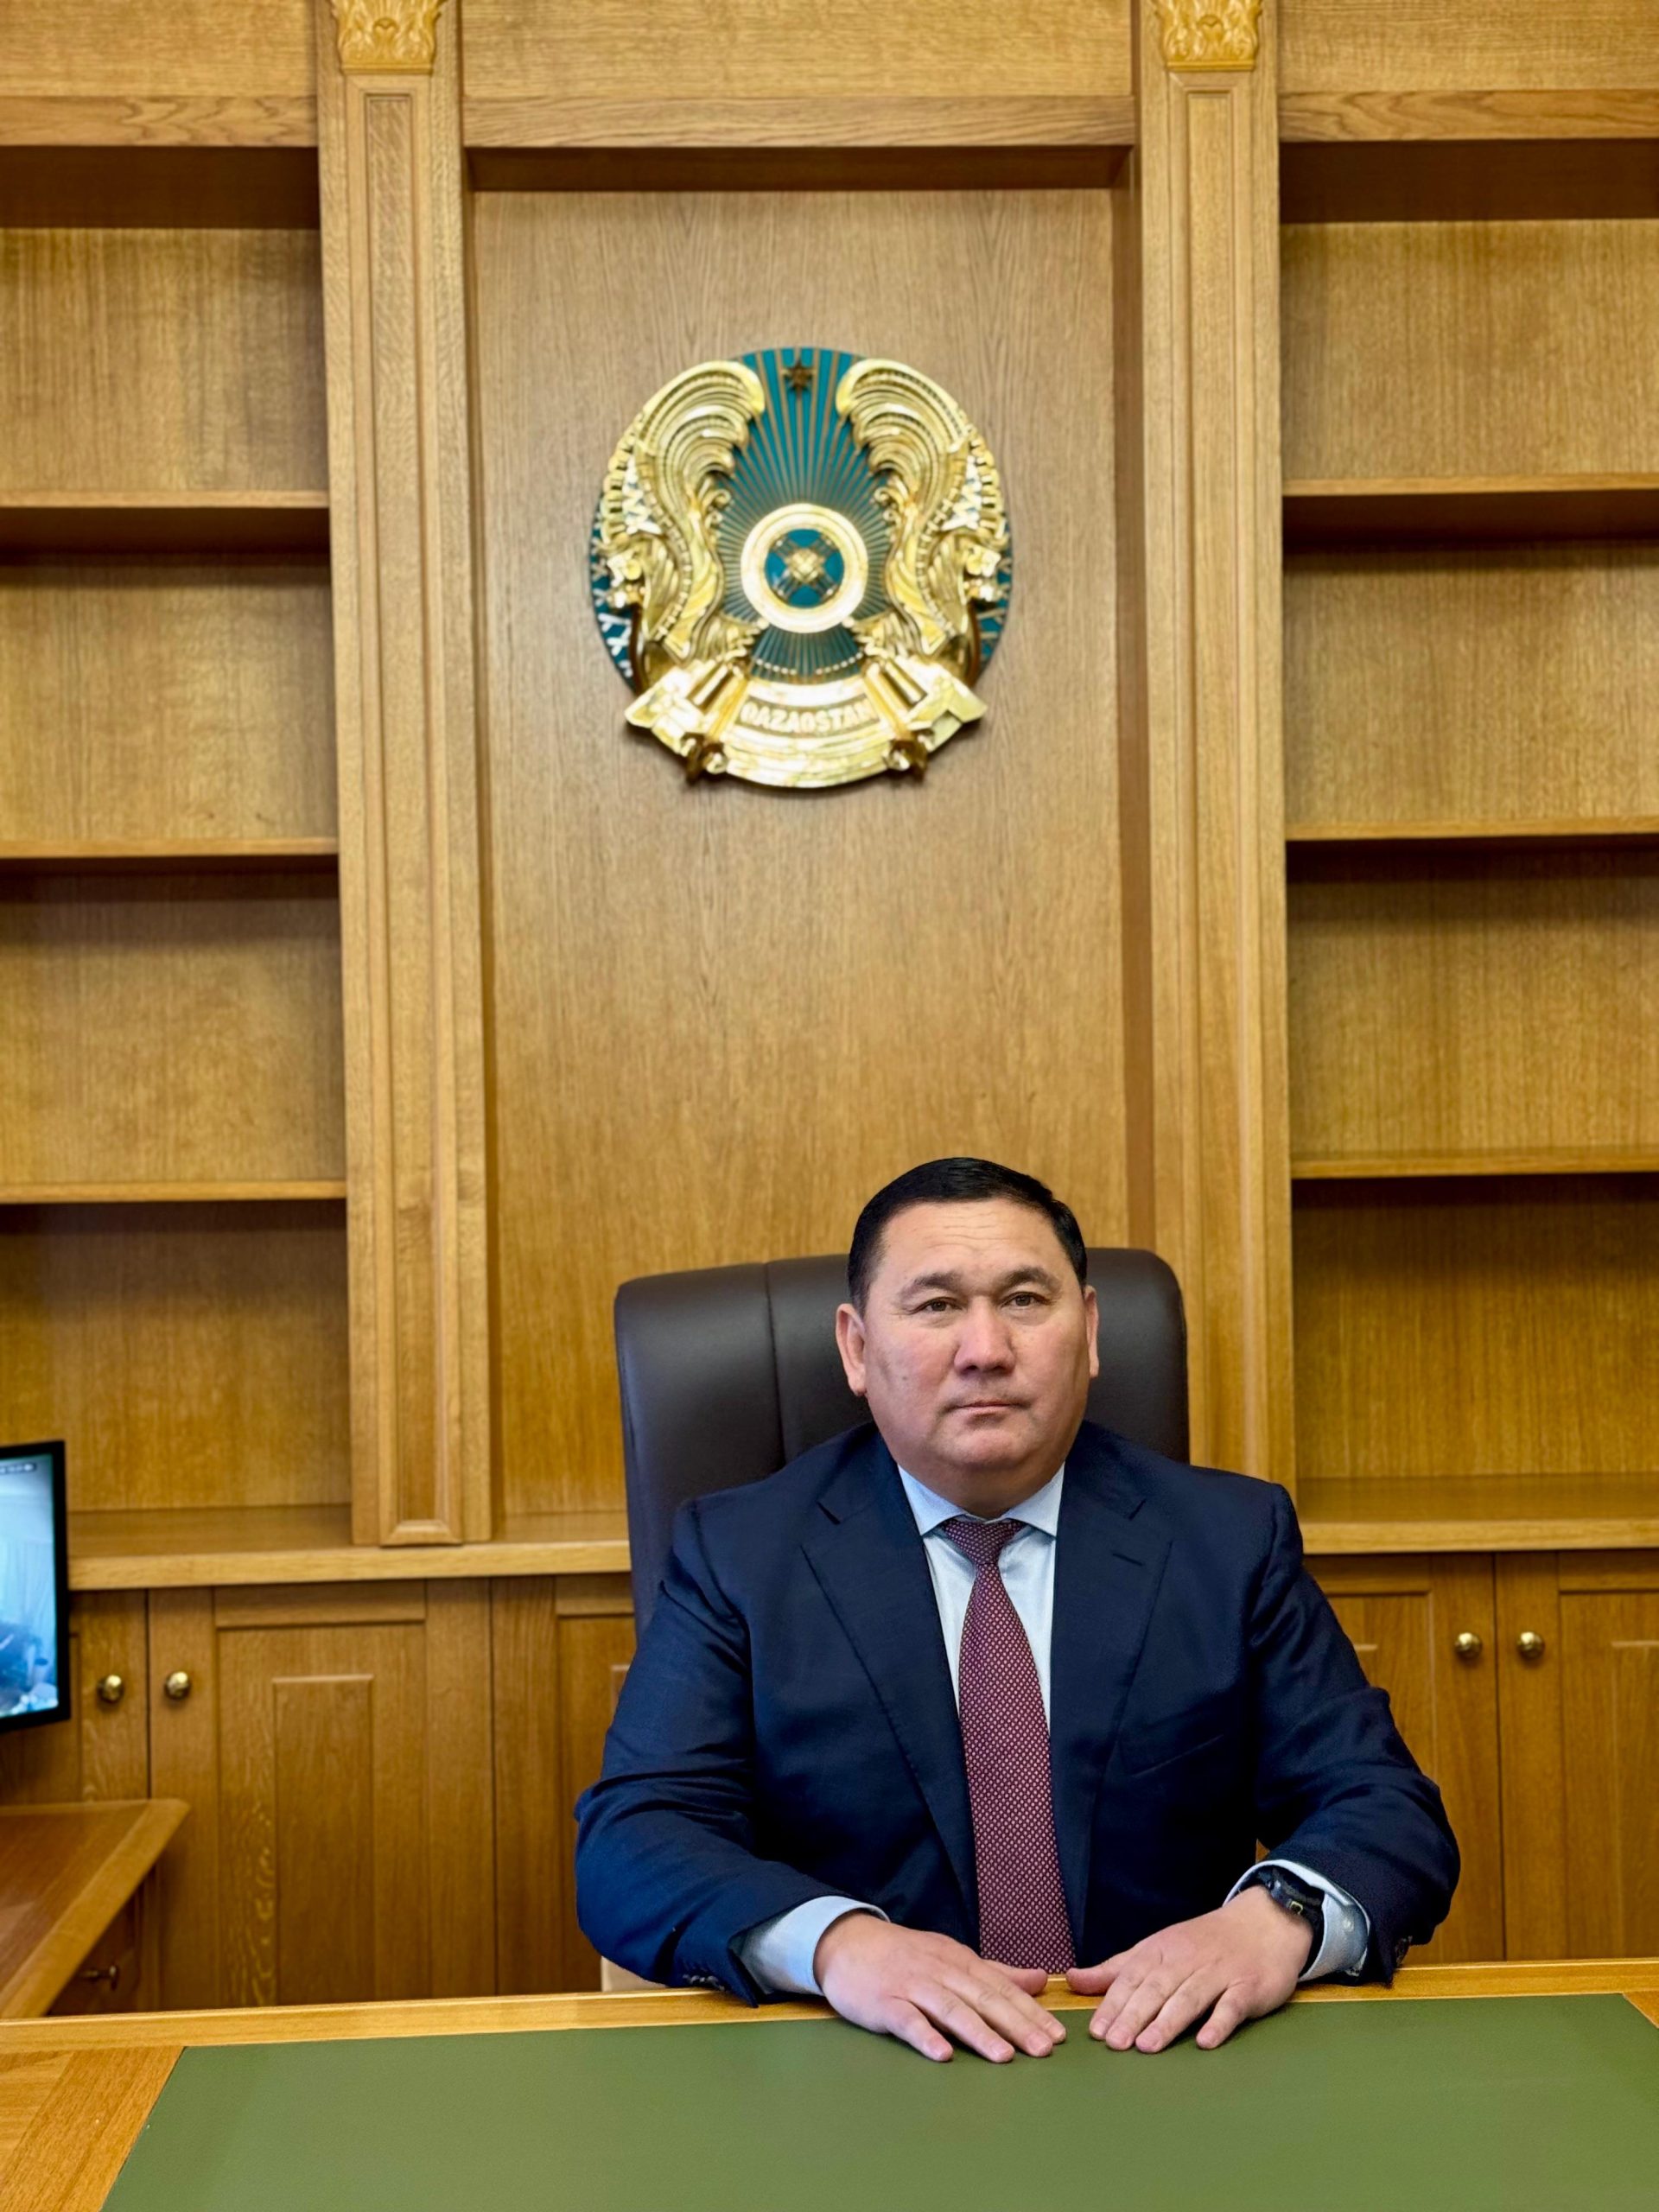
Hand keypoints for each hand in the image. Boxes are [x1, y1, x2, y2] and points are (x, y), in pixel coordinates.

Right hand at [814, 1914, 1065, 2064]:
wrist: (848, 1943)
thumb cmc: (906, 1955)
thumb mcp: (953, 1957)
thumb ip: (996, 1972)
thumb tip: (1040, 1980)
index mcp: (959, 1961)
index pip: (1001, 1987)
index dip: (1030, 2011)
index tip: (1057, 2035)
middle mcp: (940, 1971)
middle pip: (982, 1998)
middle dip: (1015, 2025)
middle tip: (1044, 2050)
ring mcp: (911, 1985)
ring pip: (950, 2009)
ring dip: (978, 2032)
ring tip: (1004, 2056)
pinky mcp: (883, 2002)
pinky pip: (906, 2019)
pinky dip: (924, 2036)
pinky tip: (942, 2054)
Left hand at [1066, 1884, 1311, 2053]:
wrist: (1264, 1922)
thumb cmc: (1202, 1942)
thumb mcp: (1156, 1948)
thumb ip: (1116, 1969)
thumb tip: (1072, 1979)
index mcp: (1161, 1950)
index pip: (1132, 1978)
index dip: (1113, 2003)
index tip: (1096, 2031)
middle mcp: (1187, 1960)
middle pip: (1157, 1988)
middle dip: (1134, 2016)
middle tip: (1115, 2044)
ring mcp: (1219, 1973)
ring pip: (1189, 1997)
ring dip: (1168, 2022)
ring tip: (1147, 2046)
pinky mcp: (1248, 1987)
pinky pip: (1232, 2006)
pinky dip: (1219, 2023)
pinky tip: (1205, 2042)